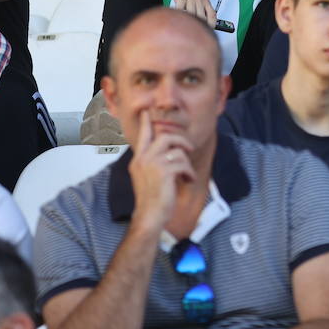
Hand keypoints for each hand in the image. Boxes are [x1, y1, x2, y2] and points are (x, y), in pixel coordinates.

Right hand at [127, 110, 195, 232]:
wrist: (149, 216)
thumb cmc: (152, 199)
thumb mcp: (148, 176)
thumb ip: (154, 162)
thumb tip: (170, 151)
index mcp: (138, 160)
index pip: (143, 136)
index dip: (146, 123)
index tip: (147, 111)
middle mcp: (142, 160)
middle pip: (166, 137)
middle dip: (182, 141)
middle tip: (190, 149)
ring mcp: (152, 165)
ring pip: (178, 151)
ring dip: (187, 164)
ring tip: (186, 175)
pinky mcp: (163, 173)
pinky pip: (184, 164)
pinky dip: (189, 173)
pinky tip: (188, 181)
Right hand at [173, 0, 218, 27]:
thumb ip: (202, 7)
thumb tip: (205, 21)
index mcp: (205, 1)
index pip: (212, 15)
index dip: (213, 24)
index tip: (211, 31)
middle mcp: (199, 1)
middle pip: (202, 17)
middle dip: (200, 27)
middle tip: (197, 34)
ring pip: (192, 14)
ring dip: (190, 22)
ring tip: (186, 30)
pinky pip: (180, 9)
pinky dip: (179, 14)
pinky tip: (177, 19)